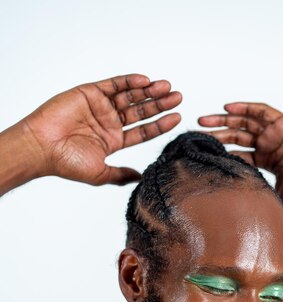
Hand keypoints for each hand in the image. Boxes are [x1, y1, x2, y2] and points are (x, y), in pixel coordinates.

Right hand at [21, 74, 181, 185]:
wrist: (43, 148)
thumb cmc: (67, 164)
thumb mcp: (100, 174)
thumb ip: (121, 175)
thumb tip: (141, 178)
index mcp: (113, 141)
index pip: (143, 131)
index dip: (160, 124)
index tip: (177, 118)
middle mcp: (109, 123)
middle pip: (141, 111)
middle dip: (160, 104)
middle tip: (178, 98)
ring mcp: (100, 107)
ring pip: (130, 96)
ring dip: (149, 91)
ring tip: (167, 87)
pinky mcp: (90, 93)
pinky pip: (113, 84)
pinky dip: (129, 81)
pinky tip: (145, 81)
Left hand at [199, 103, 282, 210]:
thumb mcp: (277, 199)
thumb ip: (260, 201)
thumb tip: (240, 220)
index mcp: (267, 160)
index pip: (238, 154)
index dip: (220, 153)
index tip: (200, 155)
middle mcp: (269, 145)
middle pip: (236, 136)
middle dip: (216, 134)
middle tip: (195, 135)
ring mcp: (276, 133)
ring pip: (244, 121)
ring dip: (224, 119)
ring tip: (203, 120)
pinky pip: (261, 111)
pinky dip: (244, 107)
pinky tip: (226, 108)